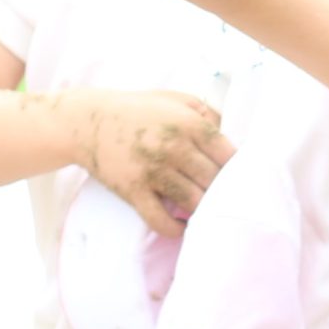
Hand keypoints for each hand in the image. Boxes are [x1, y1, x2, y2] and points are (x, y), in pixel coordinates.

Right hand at [56, 88, 237, 233]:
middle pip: (215, 182)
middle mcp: (174, 147)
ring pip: (194, 202)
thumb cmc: (137, 109)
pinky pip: (161, 220)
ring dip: (204, 211)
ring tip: (209, 214)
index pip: (229, 155)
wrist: (88, 122)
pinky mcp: (134, 191)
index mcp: (189, 123)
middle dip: (224, 193)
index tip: (241, 180)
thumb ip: (207, 114)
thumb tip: (231, 138)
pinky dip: (176, 229)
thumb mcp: (176, 99)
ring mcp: (153, 171)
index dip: (239, 171)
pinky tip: (182, 226)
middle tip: (228, 201)